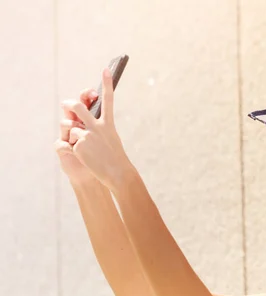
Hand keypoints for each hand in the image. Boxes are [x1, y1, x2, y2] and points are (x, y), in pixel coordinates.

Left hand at [59, 67, 134, 191]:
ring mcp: (88, 135)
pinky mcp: (79, 146)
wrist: (117, 173)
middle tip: (66, 105)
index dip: (107, 84)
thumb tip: (83, 123)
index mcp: (108, 124)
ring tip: (83, 147)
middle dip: (69, 105)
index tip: (107, 70)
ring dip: (73, 136)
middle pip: (78, 107)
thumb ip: (99, 128)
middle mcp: (98, 127)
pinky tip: (86, 158)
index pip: (108, 100)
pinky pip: (71, 144)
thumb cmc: (115, 158)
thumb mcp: (110, 139)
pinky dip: (76, 151)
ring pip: (72, 128)